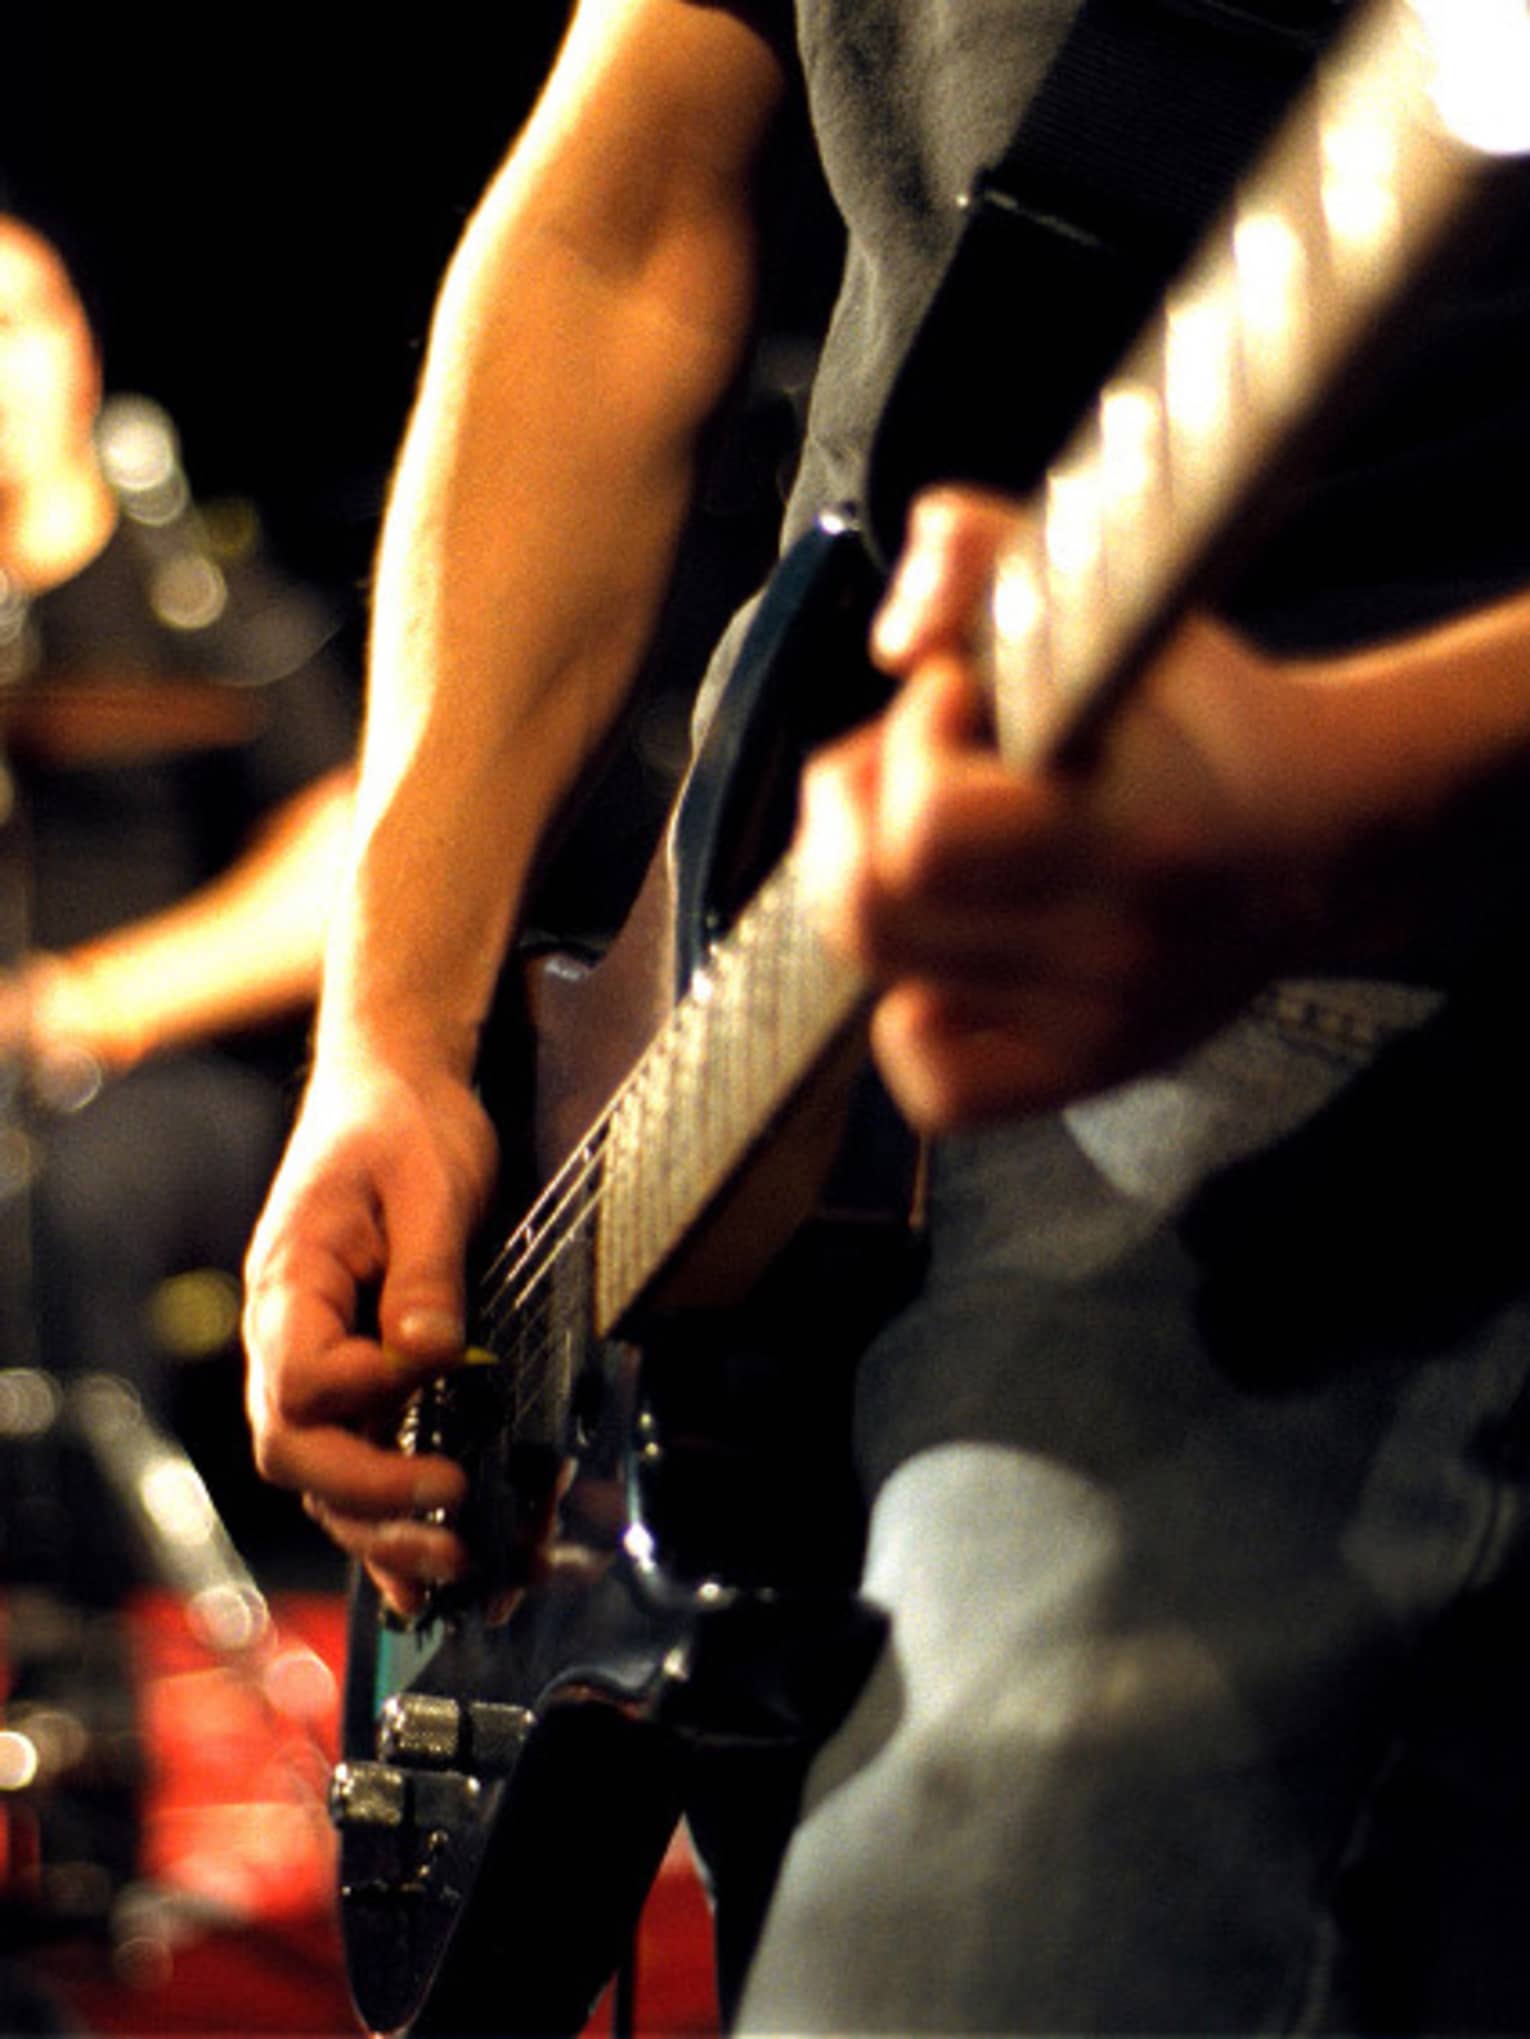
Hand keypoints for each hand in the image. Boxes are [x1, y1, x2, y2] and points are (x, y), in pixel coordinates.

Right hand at [242, 1042, 497, 1617]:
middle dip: (371, 1501)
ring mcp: (317, 1360)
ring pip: (322, 1473)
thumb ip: (426, 1271)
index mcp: (292, 1285)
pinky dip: (380, 1522)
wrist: (392, 1091)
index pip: (301, 1381)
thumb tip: (430, 1354)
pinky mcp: (357, 1374)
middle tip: (451, 1524)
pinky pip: (353, 1460)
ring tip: (453, 1570)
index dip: (365, 1400)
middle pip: (296, 1450)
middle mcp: (288, 1335)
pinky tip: (418, 1578)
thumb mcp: (428, 1181)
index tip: (440, 1384)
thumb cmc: (403, 1125)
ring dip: (380, 1531)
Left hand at [797, 488, 1372, 1130]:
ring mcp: (1095, 1025)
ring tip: (917, 836)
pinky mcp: (1083, 1071)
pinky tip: (942, 953)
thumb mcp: (1113, 598)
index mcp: (1126, 836)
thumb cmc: (1204, 716)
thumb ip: (983, 553)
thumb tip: (892, 639)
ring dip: (867, 889)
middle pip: (871, 914)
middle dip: (850, 813)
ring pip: (884, 980)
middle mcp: (1110, 951)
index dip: (905, 748)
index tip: (950, 698)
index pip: (927, 833)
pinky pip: (936, 1086)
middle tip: (895, 763)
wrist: (1325, 832)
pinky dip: (908, 1019)